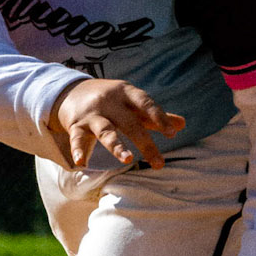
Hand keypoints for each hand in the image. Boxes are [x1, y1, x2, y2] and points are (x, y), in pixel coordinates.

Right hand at [48, 79, 184, 168]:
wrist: (72, 91)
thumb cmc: (111, 101)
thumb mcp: (132, 104)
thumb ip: (154, 115)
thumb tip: (182, 124)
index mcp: (127, 94)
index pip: (145, 104)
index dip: (159, 117)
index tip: (172, 133)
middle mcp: (110, 102)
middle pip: (130, 124)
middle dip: (145, 143)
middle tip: (160, 164)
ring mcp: (92, 114)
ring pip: (105, 131)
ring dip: (116, 146)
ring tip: (127, 160)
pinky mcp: (76, 125)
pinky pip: (78, 139)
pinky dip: (79, 150)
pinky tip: (82, 163)